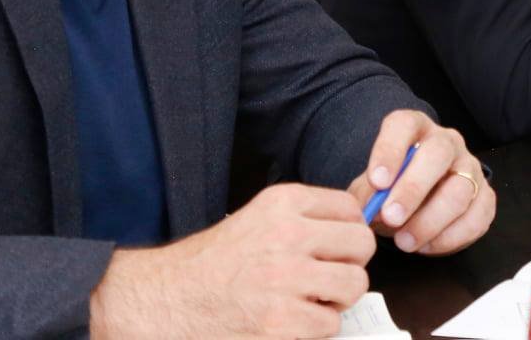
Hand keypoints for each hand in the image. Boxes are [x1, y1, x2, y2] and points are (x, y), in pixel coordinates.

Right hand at [89, 183, 373, 338]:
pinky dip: (314, 329)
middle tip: (325, 278)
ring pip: (353, 286)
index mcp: (283, 202)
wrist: (168, 300)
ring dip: (334, 300)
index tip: (334, 248)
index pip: (350, 209)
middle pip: (361, 246)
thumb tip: (361, 225)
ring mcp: (285, 280)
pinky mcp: (282, 323)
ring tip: (306, 301)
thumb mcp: (259, 220)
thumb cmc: (215, 264)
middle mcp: (287, 235)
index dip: (347, 233)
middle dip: (348, 265)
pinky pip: (330, 325)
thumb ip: (305, 219)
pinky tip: (289, 322)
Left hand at [345, 109, 495, 255]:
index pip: (404, 125)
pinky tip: (426, 246)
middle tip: (391, 217)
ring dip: (430, 221)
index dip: (390, 151)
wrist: (418, 204)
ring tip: (404, 242)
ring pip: (460, 189)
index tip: (377, 182)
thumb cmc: (391, 190)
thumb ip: (366, 195)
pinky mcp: (485, 197)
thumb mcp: (371, 189)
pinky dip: (450, 237)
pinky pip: (476, 217)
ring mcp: (470, 168)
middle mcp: (447, 142)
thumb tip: (367, 211)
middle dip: (413, 188)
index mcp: (415, 129)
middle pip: (438, 153)